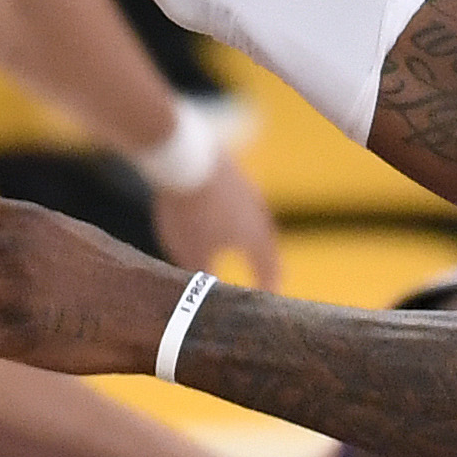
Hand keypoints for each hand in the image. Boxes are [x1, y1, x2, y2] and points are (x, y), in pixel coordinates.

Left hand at [153, 164, 284, 290]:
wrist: (185, 158)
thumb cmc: (190, 213)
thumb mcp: (192, 252)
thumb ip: (204, 276)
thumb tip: (208, 295)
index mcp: (255, 237)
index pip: (268, 267)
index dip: (268, 285)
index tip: (270, 297)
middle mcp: (258, 213)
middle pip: (266, 242)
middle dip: (266, 260)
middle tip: (269, 273)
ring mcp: (247, 190)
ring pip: (255, 219)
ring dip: (254, 236)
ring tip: (249, 245)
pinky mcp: (232, 173)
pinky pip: (241, 202)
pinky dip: (239, 216)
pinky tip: (227, 214)